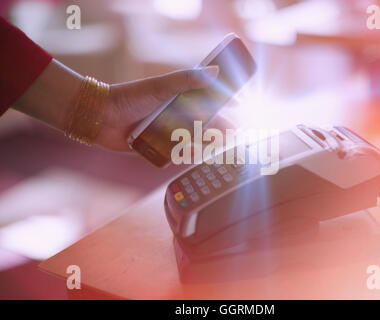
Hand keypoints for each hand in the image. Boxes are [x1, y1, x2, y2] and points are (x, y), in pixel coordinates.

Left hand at [96, 66, 225, 150]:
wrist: (100, 117)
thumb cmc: (129, 98)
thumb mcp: (160, 87)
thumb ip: (187, 79)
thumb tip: (214, 70)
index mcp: (177, 96)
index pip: (207, 98)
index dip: (224, 102)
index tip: (239, 105)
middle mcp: (174, 112)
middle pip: (203, 121)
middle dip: (219, 127)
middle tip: (232, 135)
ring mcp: (166, 129)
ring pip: (192, 138)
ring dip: (204, 142)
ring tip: (215, 146)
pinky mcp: (157, 145)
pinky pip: (176, 152)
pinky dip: (184, 153)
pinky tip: (190, 154)